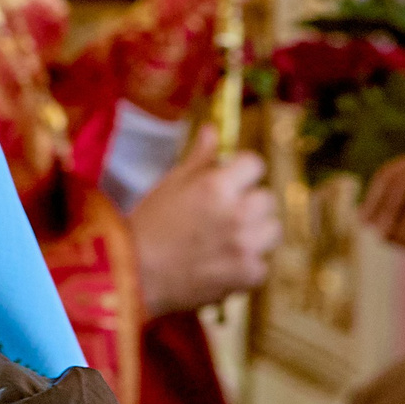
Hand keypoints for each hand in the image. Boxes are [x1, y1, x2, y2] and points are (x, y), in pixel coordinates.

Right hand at [130, 123, 280, 314]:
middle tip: (222, 216)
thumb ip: (199, 157)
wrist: (132, 274)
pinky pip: (261, 264)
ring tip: (225, 240)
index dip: (241, 172)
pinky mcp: (247, 274)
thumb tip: (212, 129)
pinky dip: (245, 266)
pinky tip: (221, 264)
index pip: (255, 164)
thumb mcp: (170, 183)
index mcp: (217, 185)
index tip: (229, 182)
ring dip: (254, 233)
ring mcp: (245, 246)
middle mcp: (237, 213)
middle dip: (249, 203)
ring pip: (272, 230)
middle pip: (267, 198)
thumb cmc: (147, 226)